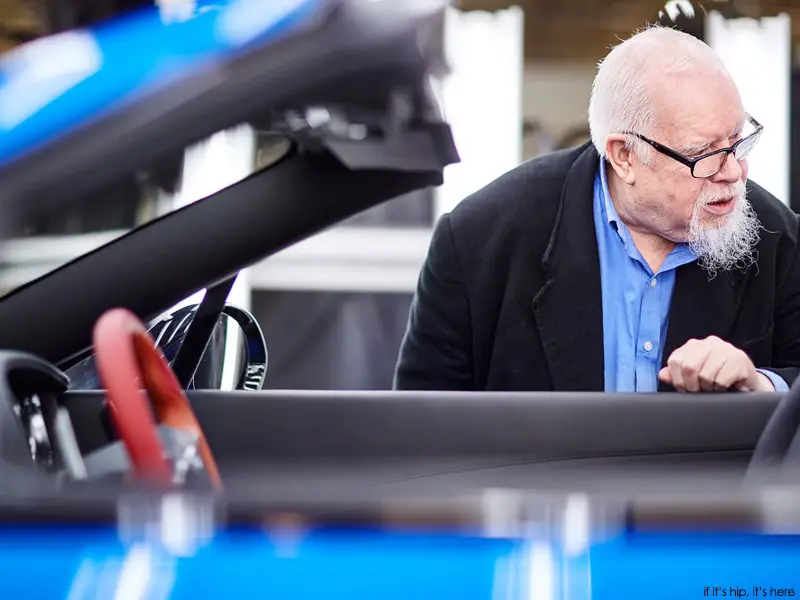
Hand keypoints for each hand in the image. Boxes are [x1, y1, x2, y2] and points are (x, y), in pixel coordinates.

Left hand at [658, 336, 774, 392]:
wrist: (747, 381)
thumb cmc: (717, 377)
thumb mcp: (694, 375)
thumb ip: (676, 373)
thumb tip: (662, 374)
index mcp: (694, 345)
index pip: (675, 360)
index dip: (677, 379)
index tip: (684, 389)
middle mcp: (709, 343)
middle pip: (688, 367)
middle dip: (692, 385)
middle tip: (700, 391)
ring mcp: (725, 349)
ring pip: (705, 375)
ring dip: (709, 388)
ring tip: (715, 387)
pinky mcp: (739, 359)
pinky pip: (721, 380)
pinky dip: (721, 388)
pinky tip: (726, 386)